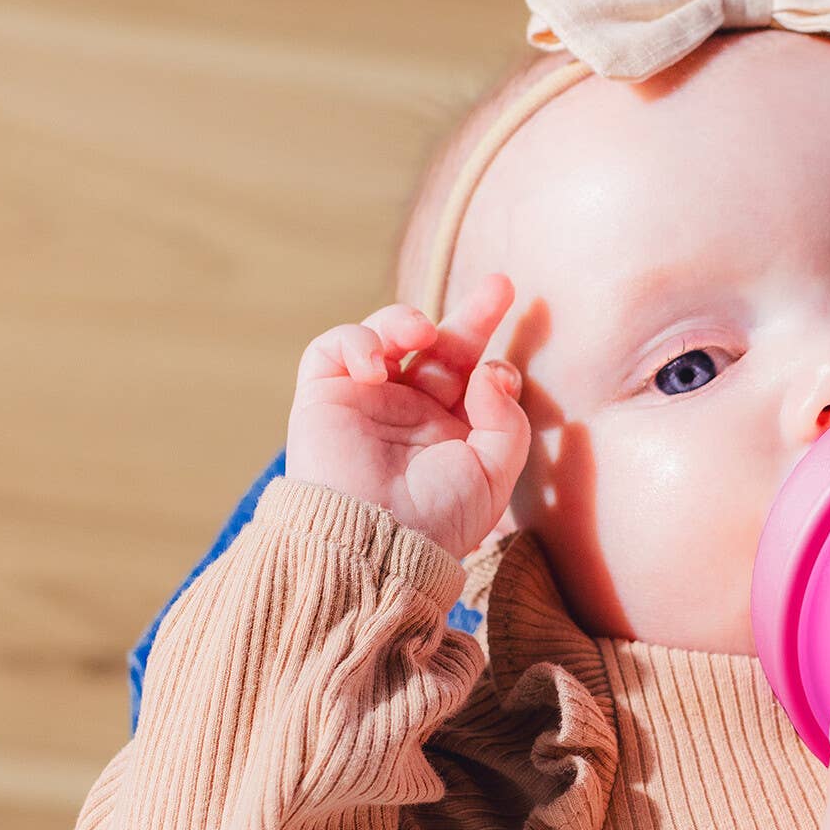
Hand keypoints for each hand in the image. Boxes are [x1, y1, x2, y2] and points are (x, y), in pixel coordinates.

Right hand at [284, 274, 529, 559]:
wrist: (374, 544)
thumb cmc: (436, 518)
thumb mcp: (493, 473)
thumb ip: (506, 419)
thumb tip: (490, 370)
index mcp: (449, 429)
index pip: (474, 373)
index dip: (493, 355)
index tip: (501, 366)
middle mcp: (408, 411)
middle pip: (438, 345)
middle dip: (471, 313)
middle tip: (500, 285)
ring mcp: (365, 401)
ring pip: (384, 335)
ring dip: (406, 320)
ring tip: (421, 332)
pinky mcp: (322, 397)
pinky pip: (331, 349)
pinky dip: (354, 342)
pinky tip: (374, 367)